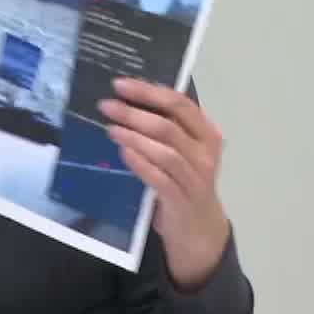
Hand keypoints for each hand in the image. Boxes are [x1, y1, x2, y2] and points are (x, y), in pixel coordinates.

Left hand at [99, 77, 231, 290]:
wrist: (198, 229)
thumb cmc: (185, 182)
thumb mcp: (183, 151)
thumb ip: (166, 129)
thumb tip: (128, 101)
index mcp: (207, 133)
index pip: (180, 103)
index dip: (148, 92)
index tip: (120, 84)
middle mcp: (205, 153)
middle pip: (169, 125)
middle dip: (134, 113)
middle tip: (106, 106)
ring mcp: (196, 178)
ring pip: (165, 151)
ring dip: (134, 136)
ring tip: (110, 128)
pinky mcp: (181, 200)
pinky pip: (160, 178)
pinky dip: (140, 163)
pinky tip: (123, 152)